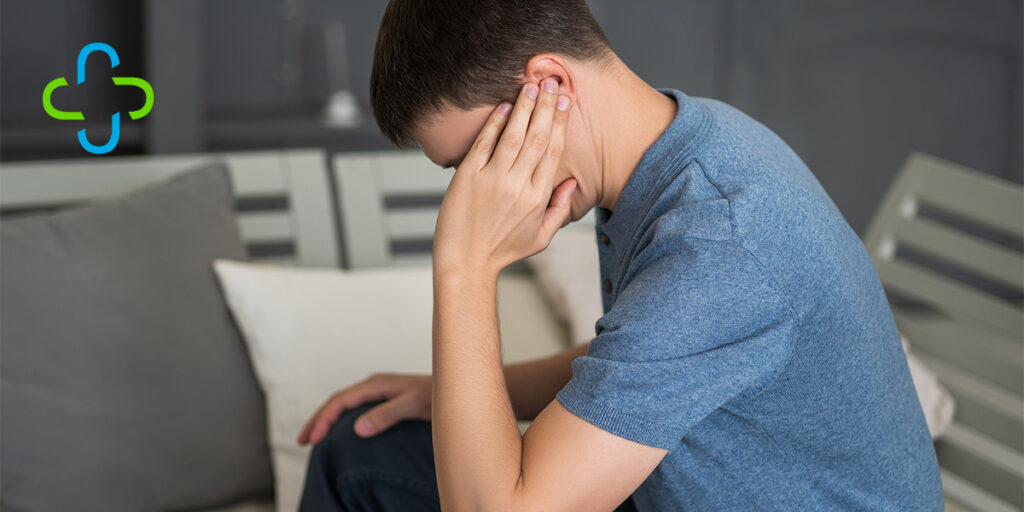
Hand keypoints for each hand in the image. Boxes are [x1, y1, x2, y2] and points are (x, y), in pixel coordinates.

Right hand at [296, 373, 431, 443]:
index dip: (323, 419)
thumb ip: (388, 414)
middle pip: (338, 402)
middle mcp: (375, 386)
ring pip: (346, 405)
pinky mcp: (387, 400)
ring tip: (314, 438)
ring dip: (327, 420)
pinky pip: (356, 409)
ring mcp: (380, 392)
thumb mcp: (414, 405)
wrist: (459, 387)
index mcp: (376, 384)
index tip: (312, 439)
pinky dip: (342, 421)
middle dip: (318, 420)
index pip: (340, 401)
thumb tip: (357, 428)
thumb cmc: (439, 395)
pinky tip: (341, 433)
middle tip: (302, 441)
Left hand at [432, 77, 574, 278]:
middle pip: (537, 138)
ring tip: (531, 85)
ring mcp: (492, 181)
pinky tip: (504, 106)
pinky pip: (484, 144)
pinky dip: (494, 124)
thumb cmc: (503, 251)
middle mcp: (518, 186)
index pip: (554, 151)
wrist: (466, 263)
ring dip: (524, 108)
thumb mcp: (541, 238)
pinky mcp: (468, 178)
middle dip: (546, 106)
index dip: (561, 122)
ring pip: (513, 136)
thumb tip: (572, 181)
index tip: (565, 100)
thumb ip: (559, 209)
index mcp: (538, 198)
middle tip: (552, 81)